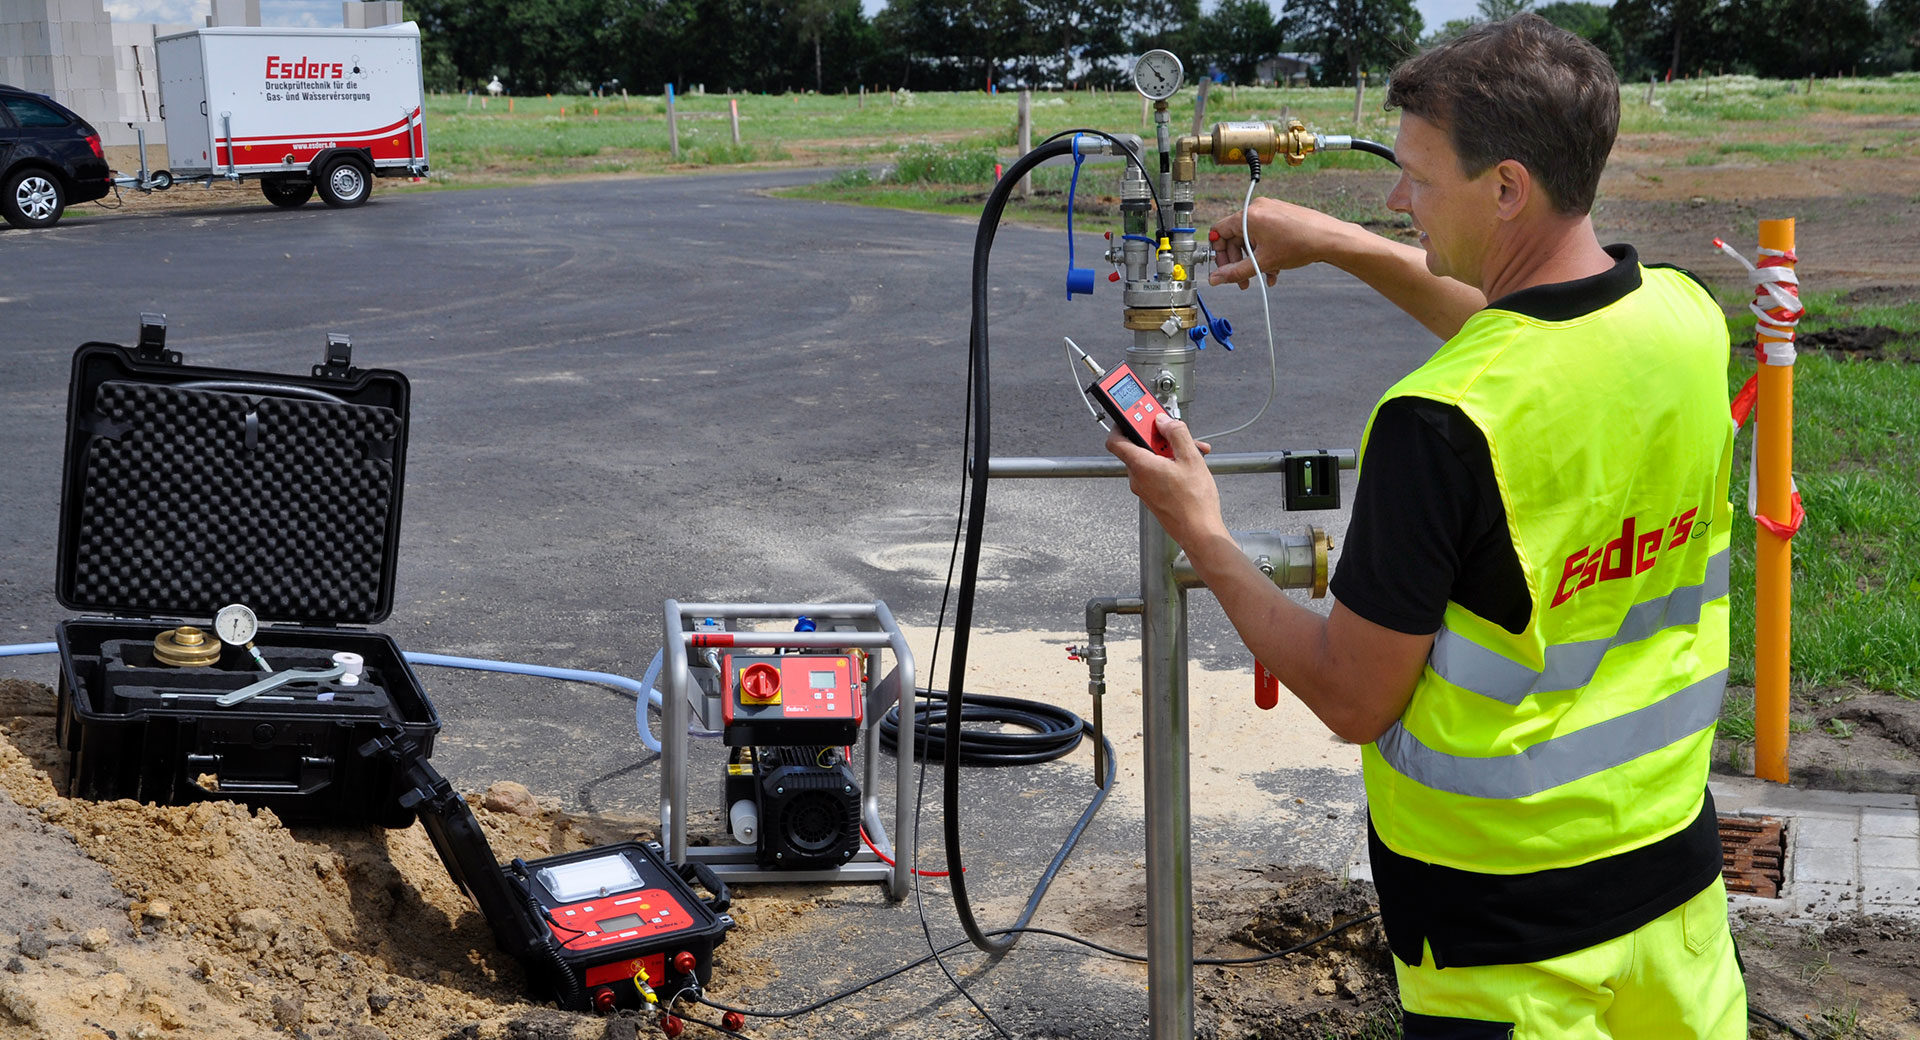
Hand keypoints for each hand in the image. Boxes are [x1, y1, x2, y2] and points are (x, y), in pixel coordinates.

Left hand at [1105, 414, 1223, 548]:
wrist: (1199, 532)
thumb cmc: (1195, 502)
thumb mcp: (1191, 458)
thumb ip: (1176, 434)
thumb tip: (1163, 420)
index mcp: (1141, 466)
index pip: (1116, 439)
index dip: (1122, 423)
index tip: (1136, 413)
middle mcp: (1137, 478)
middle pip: (1138, 446)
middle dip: (1158, 436)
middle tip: (1174, 431)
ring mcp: (1144, 488)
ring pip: (1150, 459)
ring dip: (1169, 450)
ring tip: (1192, 451)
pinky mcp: (1153, 495)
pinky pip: (1155, 472)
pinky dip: (1169, 464)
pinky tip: (1190, 466)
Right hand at [1208, 197, 1358, 289]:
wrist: (1329, 238)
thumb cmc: (1301, 244)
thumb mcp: (1263, 262)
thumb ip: (1235, 272)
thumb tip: (1217, 278)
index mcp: (1248, 216)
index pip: (1219, 232)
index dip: (1219, 254)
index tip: (1224, 268)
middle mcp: (1257, 209)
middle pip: (1235, 237)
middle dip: (1238, 261)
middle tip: (1243, 280)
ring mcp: (1270, 210)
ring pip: (1251, 239)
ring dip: (1254, 260)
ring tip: (1265, 275)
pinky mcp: (1280, 214)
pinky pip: (1264, 234)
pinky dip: (1265, 251)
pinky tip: (1274, 268)